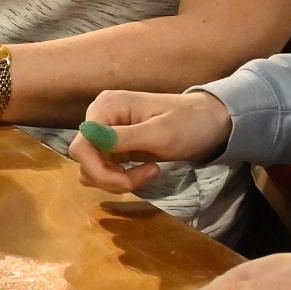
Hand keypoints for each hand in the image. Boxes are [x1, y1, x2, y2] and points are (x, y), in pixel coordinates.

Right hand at [67, 90, 230, 193]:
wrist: (210, 121)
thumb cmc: (189, 124)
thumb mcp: (160, 134)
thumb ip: (124, 138)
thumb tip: (89, 138)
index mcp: (106, 107)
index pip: (80, 146)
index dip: (98, 171)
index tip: (129, 181)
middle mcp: (100, 117)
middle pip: (83, 159)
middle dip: (109, 178)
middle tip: (144, 178)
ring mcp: (107, 131)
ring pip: (91, 167)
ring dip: (115, 179)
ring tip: (147, 173)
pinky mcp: (115, 144)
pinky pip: (104, 168)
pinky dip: (120, 177)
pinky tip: (144, 171)